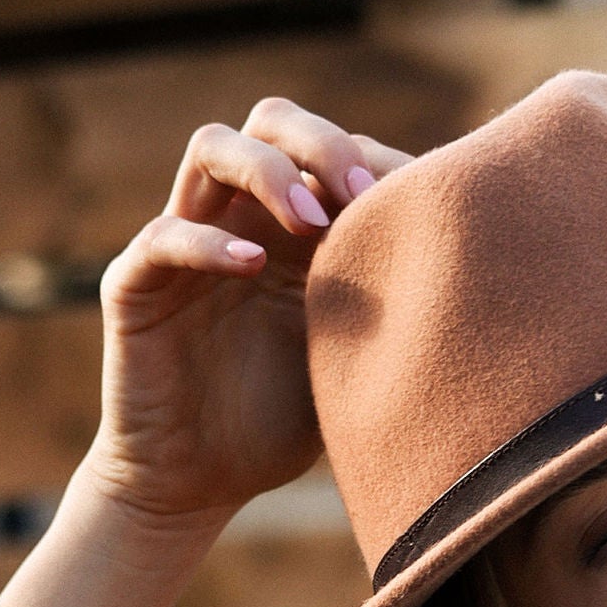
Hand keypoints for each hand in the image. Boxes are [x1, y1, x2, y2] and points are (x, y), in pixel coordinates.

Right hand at [87, 97, 412, 531]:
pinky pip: (165, 235)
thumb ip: (386, 306)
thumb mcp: (352, 360)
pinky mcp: (136, 284)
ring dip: (269, 169)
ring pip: (212, 148)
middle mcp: (239, 218)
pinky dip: (209, 241)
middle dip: (322, 143)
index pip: (331, 151)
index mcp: (294, 229)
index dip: (375, 161)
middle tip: (362, 193)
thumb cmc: (281, 423)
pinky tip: (254, 266)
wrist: (200, 485)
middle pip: (272, 121)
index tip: (419, 206)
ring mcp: (185, 244)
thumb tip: (470, 264)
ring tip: (313, 220)